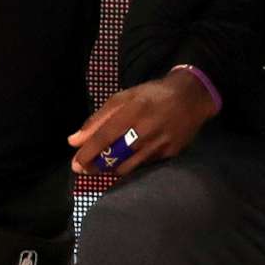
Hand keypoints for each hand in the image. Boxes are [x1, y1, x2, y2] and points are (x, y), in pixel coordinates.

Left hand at [68, 68, 216, 177]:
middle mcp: (146, 130)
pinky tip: (126, 160)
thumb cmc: (152, 95)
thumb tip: (73, 141)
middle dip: (97, 166)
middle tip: (86, 168)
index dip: (88, 153)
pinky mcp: (170, 154)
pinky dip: (131, 165)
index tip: (75, 164)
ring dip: (112, 169)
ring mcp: (159, 144)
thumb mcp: (123, 98)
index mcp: (132, 111)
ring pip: (128, 167)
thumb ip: (97, 119)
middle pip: (115, 157)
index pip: (104, 137)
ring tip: (104, 164)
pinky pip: (144, 166)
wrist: (191, 98)